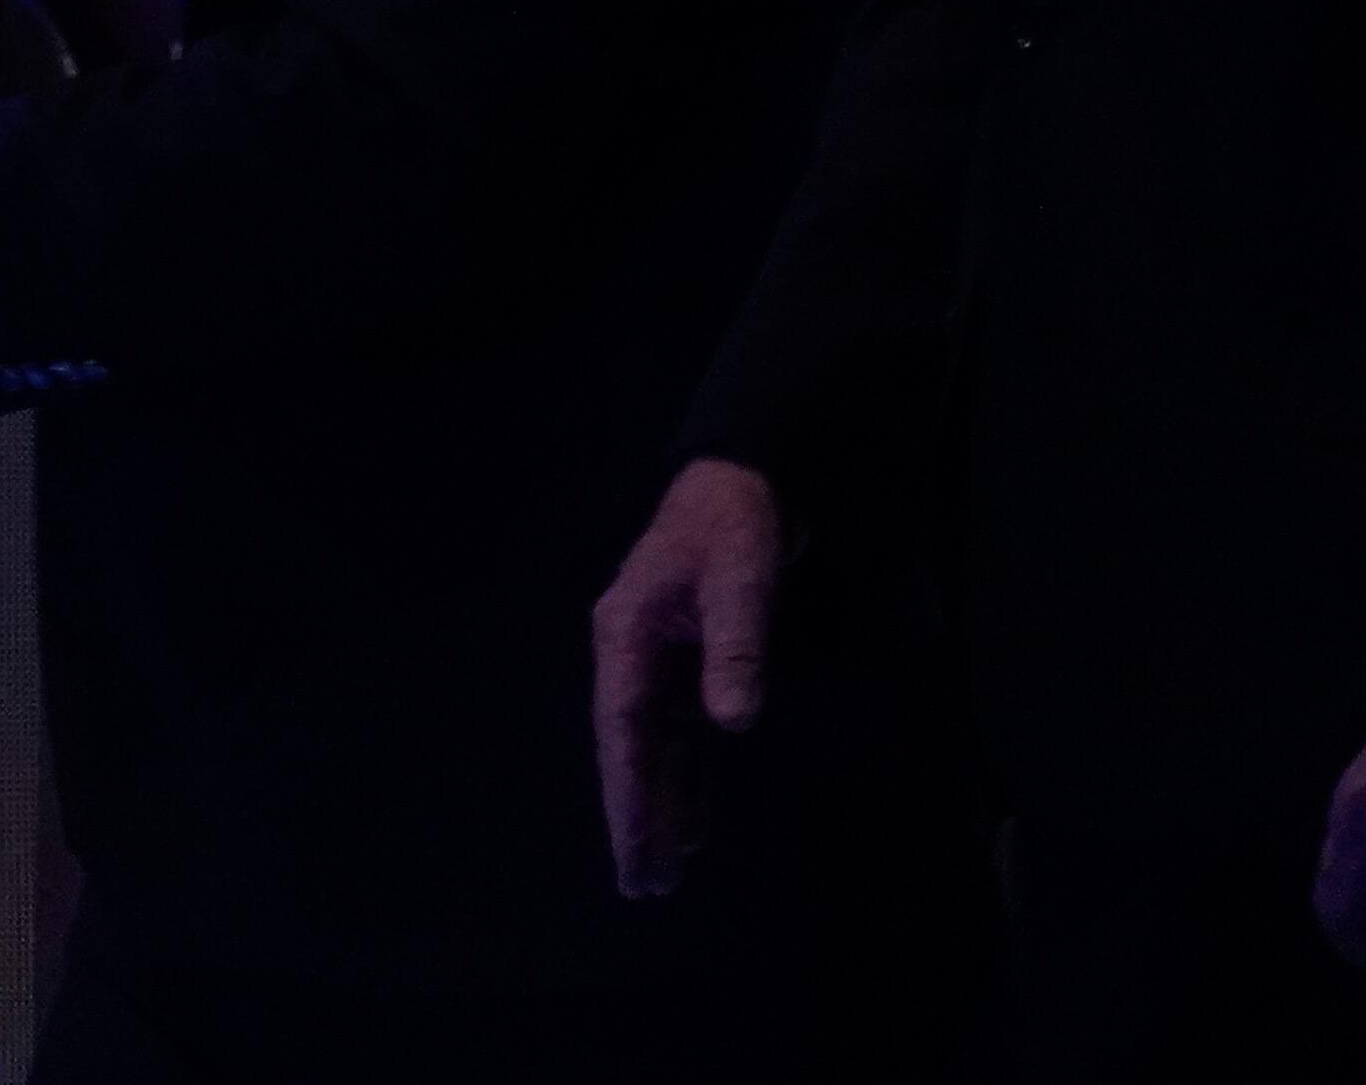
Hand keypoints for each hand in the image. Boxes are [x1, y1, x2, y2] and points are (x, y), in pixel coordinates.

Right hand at [590, 457, 782, 896]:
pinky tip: (691, 823)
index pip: (623, 726)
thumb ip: (736, 647)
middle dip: (635, 815)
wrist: (743, 479)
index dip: (628, 791)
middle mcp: (630, 653)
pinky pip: (678, 733)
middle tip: (640, 886)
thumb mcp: (740, 576)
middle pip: (628, 748)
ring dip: (658, 805)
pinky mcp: (685, 663)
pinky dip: (684, 778)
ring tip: (662, 873)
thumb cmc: (734, 522)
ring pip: (651, 748)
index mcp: (626, 632)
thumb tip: (733, 723)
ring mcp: (655, 660)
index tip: (634, 846)